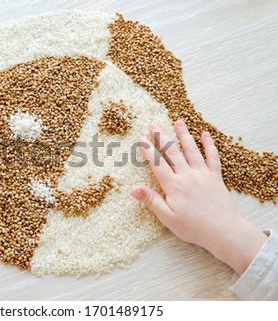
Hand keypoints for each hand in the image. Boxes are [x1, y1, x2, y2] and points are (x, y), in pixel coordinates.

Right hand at [130, 120, 266, 274]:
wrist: (223, 232)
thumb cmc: (193, 227)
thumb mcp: (167, 217)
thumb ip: (151, 200)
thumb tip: (133, 188)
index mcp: (174, 185)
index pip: (157, 163)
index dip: (148, 150)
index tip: (140, 138)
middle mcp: (188, 175)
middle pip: (172, 152)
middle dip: (162, 137)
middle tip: (154, 124)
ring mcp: (203, 174)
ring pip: (192, 150)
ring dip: (184, 135)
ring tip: (178, 121)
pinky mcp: (215, 177)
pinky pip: (213, 157)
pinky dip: (209, 145)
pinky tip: (205, 134)